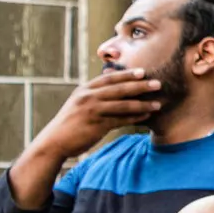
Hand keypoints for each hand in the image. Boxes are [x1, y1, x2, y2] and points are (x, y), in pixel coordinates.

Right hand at [36, 68, 164, 158]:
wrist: (55, 141)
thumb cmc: (70, 121)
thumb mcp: (79, 102)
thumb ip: (94, 93)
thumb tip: (109, 79)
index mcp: (84, 89)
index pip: (109, 78)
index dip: (127, 74)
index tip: (143, 71)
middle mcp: (88, 97)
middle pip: (119, 89)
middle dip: (140, 86)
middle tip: (158, 83)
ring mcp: (92, 111)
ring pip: (123, 105)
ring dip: (142, 104)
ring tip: (158, 104)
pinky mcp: (96, 126)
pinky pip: (120, 120)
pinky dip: (135, 118)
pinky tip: (146, 117)